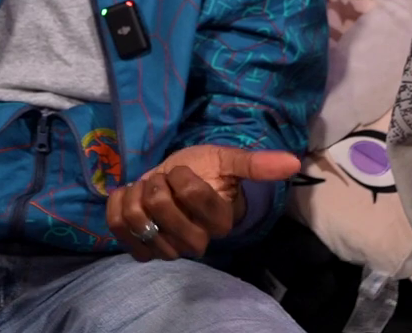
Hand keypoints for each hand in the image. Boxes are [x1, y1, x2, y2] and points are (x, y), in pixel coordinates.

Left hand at [106, 145, 300, 261]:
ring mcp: (167, 250)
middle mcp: (195, 244)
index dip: (181, 175)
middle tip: (164, 182)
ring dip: (136, 193)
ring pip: (136, 218)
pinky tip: (129, 196)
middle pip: (160, 207)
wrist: (178, 185)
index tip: (183, 172)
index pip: (192, 193)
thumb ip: (256, 163)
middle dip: (156, 184)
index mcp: (220, 222)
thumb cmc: (205, 172)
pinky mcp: (141, 251)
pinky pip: (117, 228)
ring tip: (147, 190)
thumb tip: (294, 162)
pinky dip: (117, 204)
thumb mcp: (228, 160)